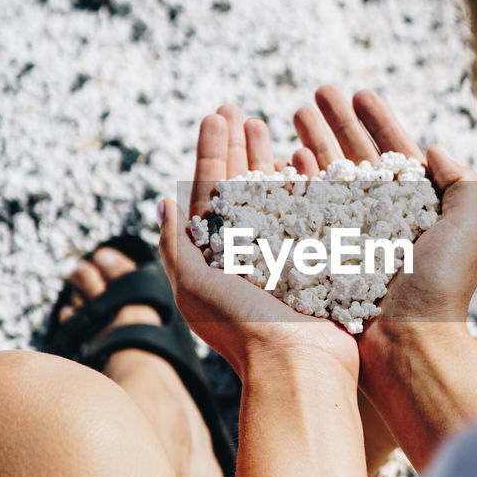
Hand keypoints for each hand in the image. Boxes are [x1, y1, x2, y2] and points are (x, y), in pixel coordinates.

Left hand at [158, 104, 359, 381]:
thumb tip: (162, 200)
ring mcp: (281, 253)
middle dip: (237, 146)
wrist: (298, 367)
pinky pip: (308, 212)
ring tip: (266, 122)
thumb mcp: (195, 286)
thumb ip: (177, 244)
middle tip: (237, 109)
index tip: (217, 113)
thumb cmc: (242, 329)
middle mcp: (246, 251)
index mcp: (214, 255)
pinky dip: (304, 183)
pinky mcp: (314, 259)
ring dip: (267, 157)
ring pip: (273, 194)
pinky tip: (303, 157)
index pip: (210, 190)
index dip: (212, 149)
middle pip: (239, 185)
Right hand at [291, 86, 476, 331]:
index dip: (376, 120)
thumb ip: (461, 183)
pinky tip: (282, 159)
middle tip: (316, 91)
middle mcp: (382, 219)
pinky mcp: (325, 255)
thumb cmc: (440, 288)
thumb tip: (434, 148)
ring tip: (292, 113)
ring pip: (327, 178)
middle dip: (335, 122)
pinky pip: (305, 212)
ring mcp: (351, 236)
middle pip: (355, 157)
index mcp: (417, 209)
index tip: (359, 91)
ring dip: (311, 143)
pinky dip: (294, 183)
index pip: (393, 152)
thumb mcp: (468, 229)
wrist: (406, 344)